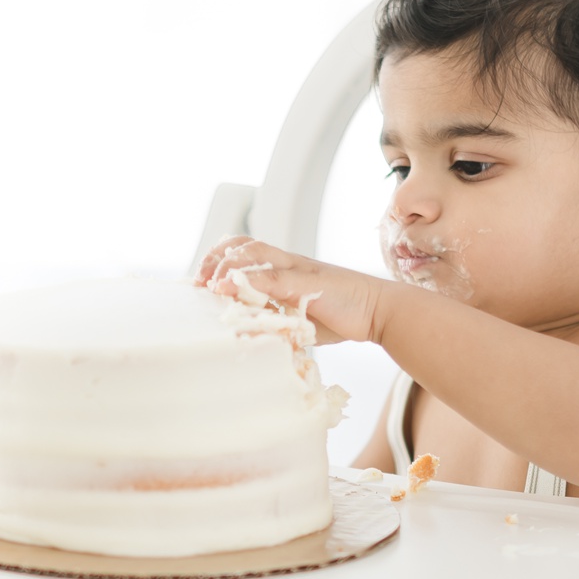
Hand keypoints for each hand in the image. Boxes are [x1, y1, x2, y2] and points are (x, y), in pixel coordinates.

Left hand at [194, 237, 387, 343]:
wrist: (378, 311)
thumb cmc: (341, 315)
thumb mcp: (299, 319)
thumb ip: (275, 320)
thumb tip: (246, 335)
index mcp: (285, 267)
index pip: (245, 250)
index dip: (219, 259)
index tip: (201, 282)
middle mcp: (288, 262)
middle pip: (243, 244)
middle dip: (216, 258)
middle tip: (200, 282)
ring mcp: (298, 270)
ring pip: (254, 254)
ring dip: (227, 267)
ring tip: (210, 285)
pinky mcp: (307, 284)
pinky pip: (273, 278)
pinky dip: (247, 282)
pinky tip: (229, 290)